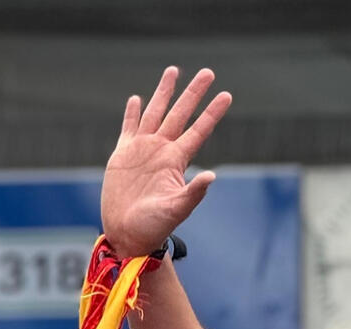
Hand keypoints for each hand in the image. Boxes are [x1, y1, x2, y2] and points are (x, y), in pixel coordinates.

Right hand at [101, 66, 231, 257]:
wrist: (128, 234)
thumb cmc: (154, 227)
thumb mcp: (177, 209)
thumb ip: (194, 192)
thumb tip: (212, 176)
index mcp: (176, 161)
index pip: (198, 130)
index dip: (212, 112)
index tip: (227, 95)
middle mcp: (162, 150)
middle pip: (180, 113)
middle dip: (193, 92)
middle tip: (208, 72)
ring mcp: (142, 150)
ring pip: (155, 112)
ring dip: (164, 92)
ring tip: (174, 71)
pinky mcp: (123, 154)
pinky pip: (129, 127)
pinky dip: (132, 112)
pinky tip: (137, 99)